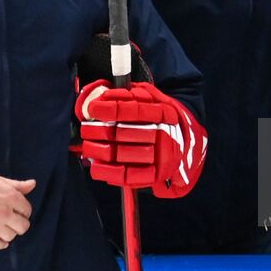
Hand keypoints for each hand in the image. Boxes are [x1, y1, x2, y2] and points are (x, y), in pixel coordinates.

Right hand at [0, 162, 34, 249]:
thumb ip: (15, 185)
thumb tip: (32, 184)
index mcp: (10, 196)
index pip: (26, 211)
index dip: (21, 210)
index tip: (14, 210)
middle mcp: (5, 212)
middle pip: (22, 227)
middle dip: (17, 224)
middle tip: (9, 220)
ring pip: (11, 237)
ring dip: (7, 232)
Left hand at [76, 80, 206, 198]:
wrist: (184, 141)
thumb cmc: (160, 117)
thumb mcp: (152, 98)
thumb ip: (130, 94)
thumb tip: (103, 94)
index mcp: (164, 112)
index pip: (135, 110)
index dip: (112, 109)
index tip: (93, 108)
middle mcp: (164, 134)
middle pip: (126, 133)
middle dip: (100, 131)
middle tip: (86, 129)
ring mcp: (161, 156)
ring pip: (124, 154)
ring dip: (100, 151)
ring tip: (88, 146)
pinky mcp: (156, 174)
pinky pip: (130, 176)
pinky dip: (110, 172)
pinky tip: (96, 166)